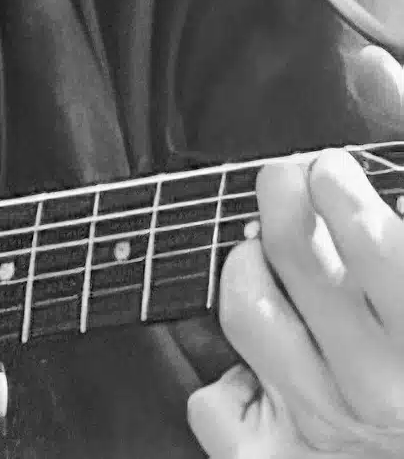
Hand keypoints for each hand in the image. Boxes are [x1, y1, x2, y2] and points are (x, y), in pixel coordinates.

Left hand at [189, 146, 403, 455]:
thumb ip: (394, 266)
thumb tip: (369, 204)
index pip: (377, 246)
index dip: (343, 193)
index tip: (331, 170)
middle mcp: (379, 392)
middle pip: (297, 256)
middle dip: (283, 198)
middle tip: (286, 178)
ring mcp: (321, 427)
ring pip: (245, 309)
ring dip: (248, 270)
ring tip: (265, 259)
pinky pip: (211, 399)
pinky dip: (227, 379)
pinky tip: (257, 370)